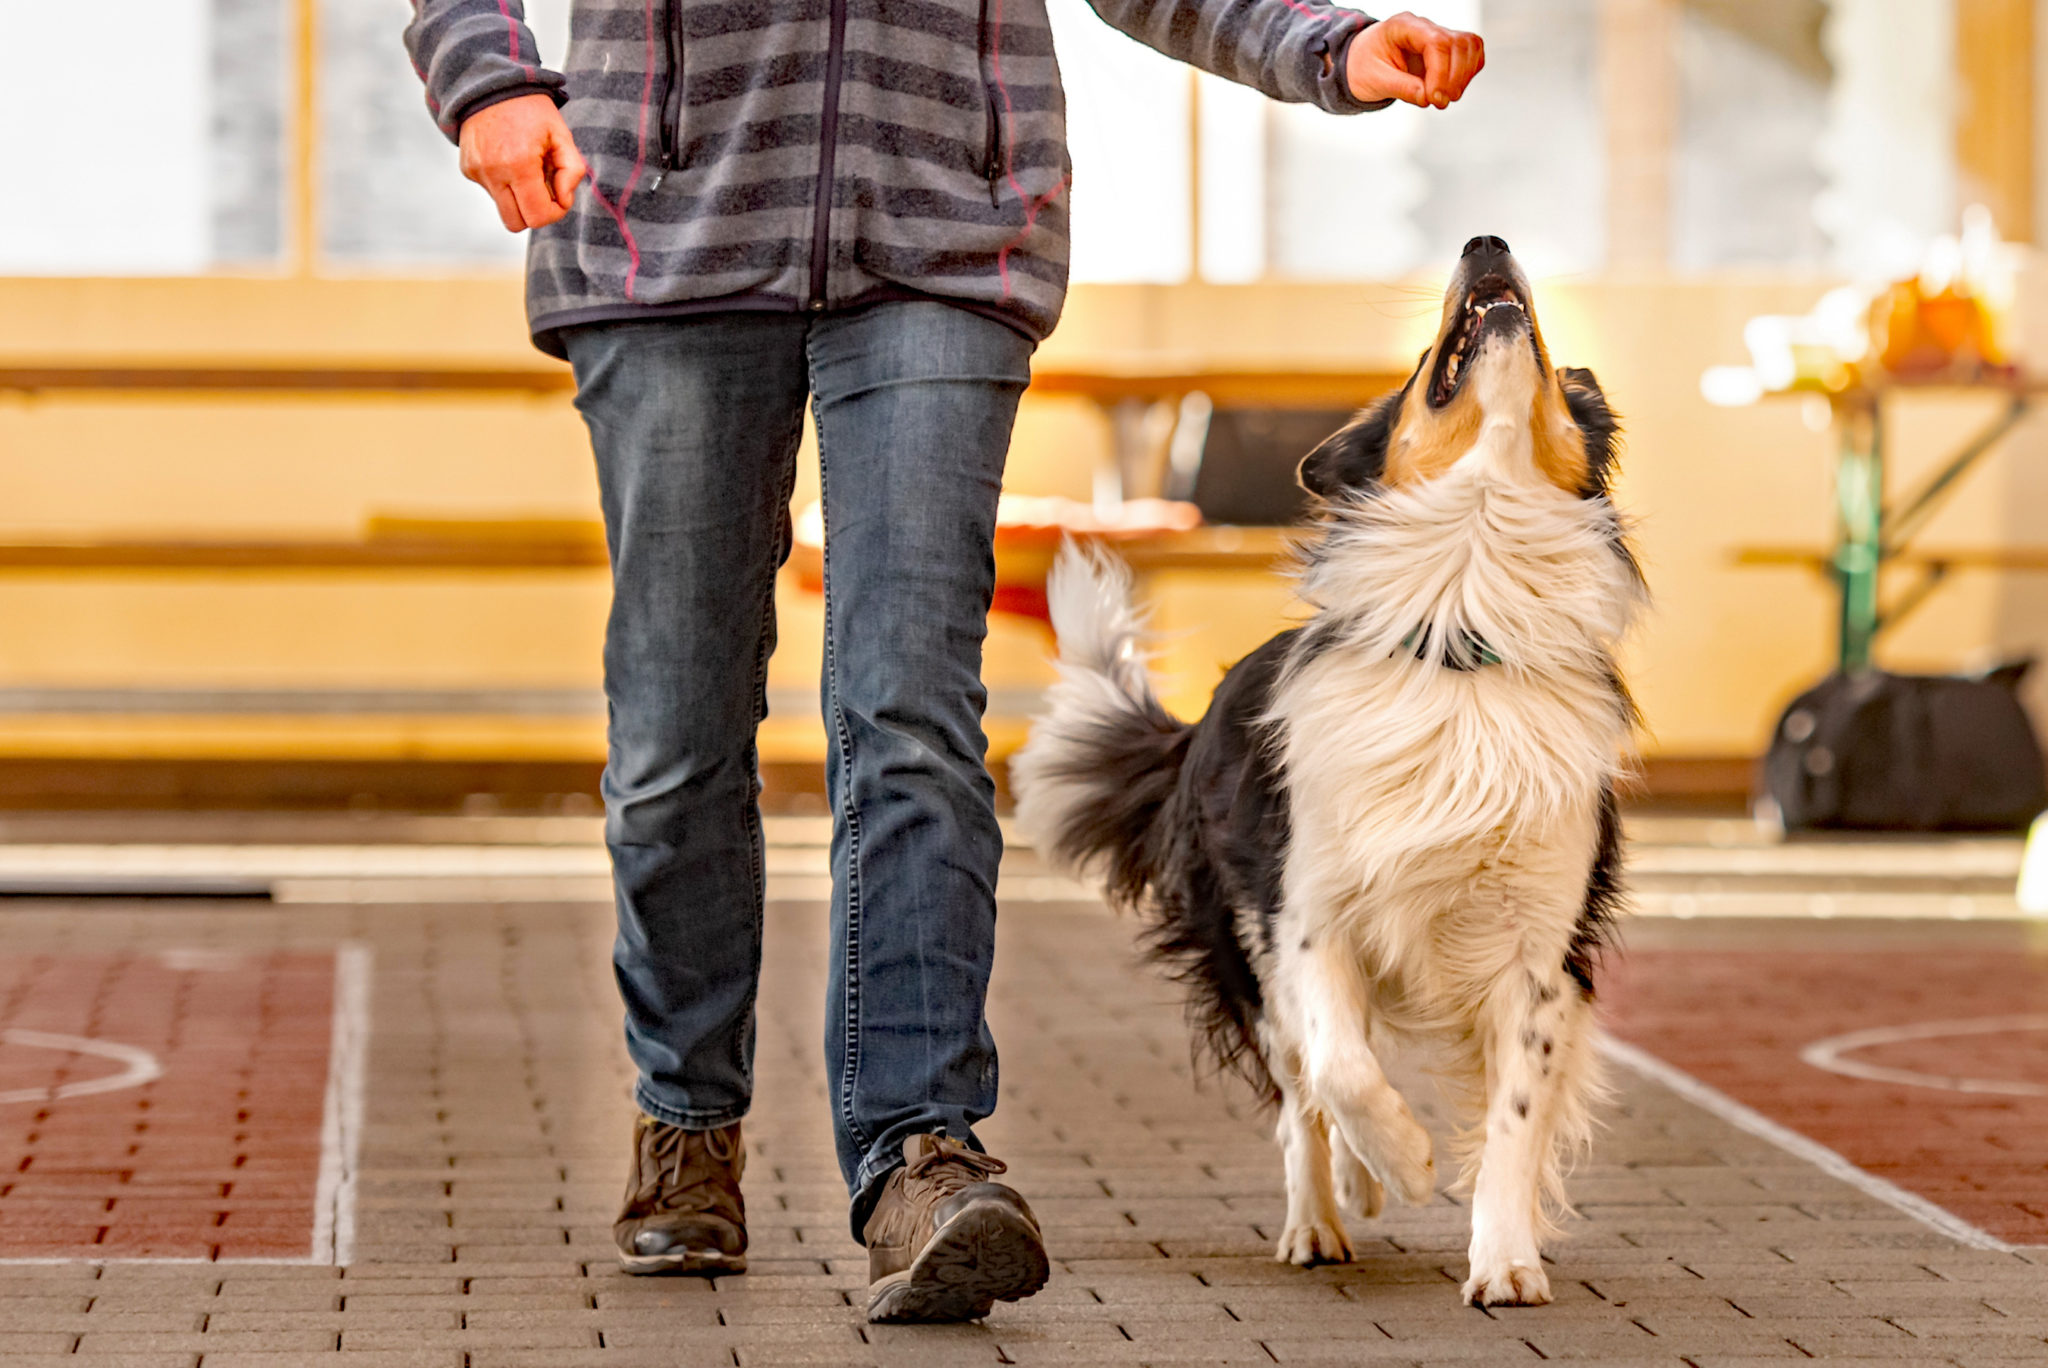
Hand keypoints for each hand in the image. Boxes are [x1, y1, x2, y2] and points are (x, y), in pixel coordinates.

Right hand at [458, 93, 587, 231]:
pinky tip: (509, 158)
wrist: (488, 84)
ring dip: (520, 198)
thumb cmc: (531, 109)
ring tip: (526, 167)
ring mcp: (476, 173)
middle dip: (535, 212)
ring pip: (504, 209)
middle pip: (517, 223)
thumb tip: (564, 200)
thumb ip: (572, 170)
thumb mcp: (562, 134)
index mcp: (518, 165)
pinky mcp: (468, 170)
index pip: (537, 217)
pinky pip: (492, 192)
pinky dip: (505, 183)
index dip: (554, 213)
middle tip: (544, 187)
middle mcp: (493, 173)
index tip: (560, 196)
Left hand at [1346, 12, 1484, 108]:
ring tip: (1445, 99)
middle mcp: (1425, 27)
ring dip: (1463, 77)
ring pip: (1470, 46)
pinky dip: (1467, 74)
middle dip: (1454, 77)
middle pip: (1458, 43)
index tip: (1434, 97)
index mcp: (1404, 26)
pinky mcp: (1447, 49)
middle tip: (1439, 102)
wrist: (1361, 63)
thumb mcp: (1374, 80)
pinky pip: (1471, 55)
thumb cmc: (1364, 66)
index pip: (1436, 42)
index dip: (1440, 72)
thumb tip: (1427, 98)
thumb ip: (1401, 87)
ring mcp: (1438, 35)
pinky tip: (1453, 90)